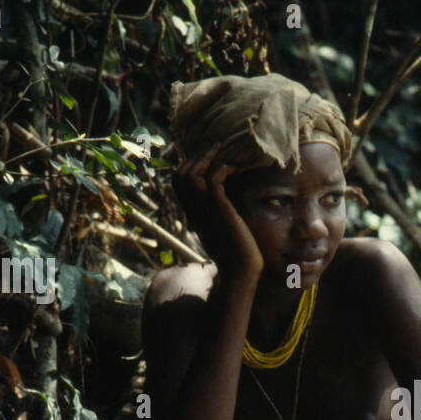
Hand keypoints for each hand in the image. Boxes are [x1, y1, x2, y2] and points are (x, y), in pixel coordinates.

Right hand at [171, 142, 263, 284]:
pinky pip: (213, 181)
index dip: (188, 167)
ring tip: (221, 149)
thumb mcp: (224, 232)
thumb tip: (228, 204)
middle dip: (194, 157)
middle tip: (213, 146)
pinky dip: (221, 169)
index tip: (206, 157)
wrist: (241, 273)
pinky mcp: (221, 211)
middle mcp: (194, 212)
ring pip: (191, 175)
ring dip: (206, 158)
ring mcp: (205, 212)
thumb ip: (220, 216)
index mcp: (194, 215)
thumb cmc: (238, 256)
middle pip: (179, 176)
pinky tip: (234, 167)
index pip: (179, 185)